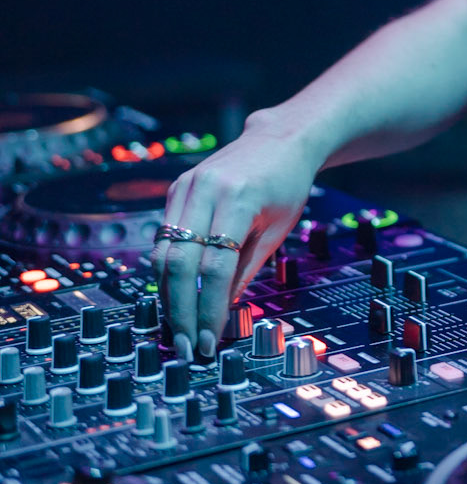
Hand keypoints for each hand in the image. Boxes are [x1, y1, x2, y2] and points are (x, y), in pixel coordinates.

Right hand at [151, 122, 317, 359]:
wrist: (278, 139)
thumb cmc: (287, 183)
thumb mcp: (277, 229)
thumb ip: (246, 270)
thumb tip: (223, 312)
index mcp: (237, 198)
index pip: (214, 267)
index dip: (209, 308)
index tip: (209, 339)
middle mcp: (204, 189)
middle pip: (180, 263)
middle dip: (181, 310)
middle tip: (186, 344)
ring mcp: (185, 187)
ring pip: (163, 253)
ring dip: (168, 295)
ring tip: (179, 327)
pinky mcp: (176, 189)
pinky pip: (163, 238)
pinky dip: (166, 271)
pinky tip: (175, 295)